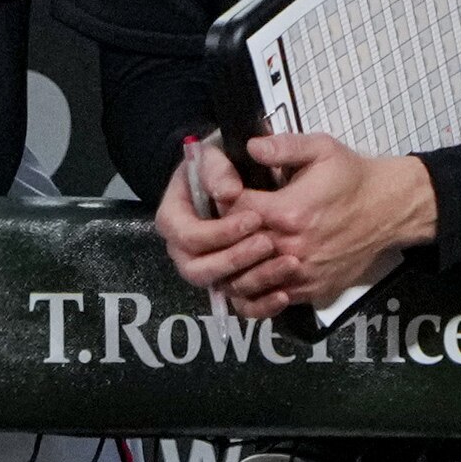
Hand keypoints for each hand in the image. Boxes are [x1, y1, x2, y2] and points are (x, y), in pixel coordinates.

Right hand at [152, 135, 278, 295]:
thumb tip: (229, 193)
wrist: (232, 178)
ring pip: (221, 288)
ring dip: (254, 279)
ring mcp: (206, 269)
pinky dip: (261, 305)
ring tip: (287, 263)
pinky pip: (240, 306)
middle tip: (268, 242)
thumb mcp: (214, 155)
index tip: (254, 217)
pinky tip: (284, 294)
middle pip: (199, 270)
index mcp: (173, 219)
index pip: (189, 236)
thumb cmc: (219, 165)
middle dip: (235, 258)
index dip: (220, 232)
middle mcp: (184, 251)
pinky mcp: (228, 283)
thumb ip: (218, 169)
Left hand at [214, 134, 436, 321]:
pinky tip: (252, 272)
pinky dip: (256, 290)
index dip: (220, 204)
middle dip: (221, 238)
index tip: (222, 195)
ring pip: (247, 282)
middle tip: (217, 225)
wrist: (389, 210)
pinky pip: (272, 299)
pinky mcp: (313, 290)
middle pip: (234, 250)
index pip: (232, 213)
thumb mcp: (321, 149)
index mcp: (288, 212)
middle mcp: (292, 248)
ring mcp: (302, 274)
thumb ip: (283, 146)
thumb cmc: (352, 177)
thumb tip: (250, 146)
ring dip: (234, 267)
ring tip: (228, 250)